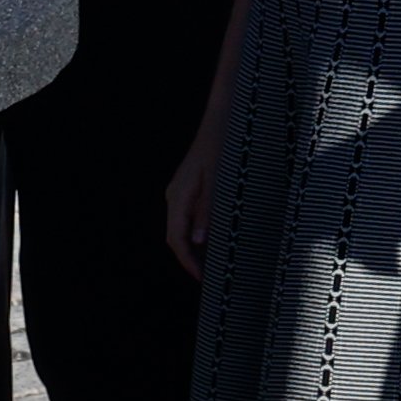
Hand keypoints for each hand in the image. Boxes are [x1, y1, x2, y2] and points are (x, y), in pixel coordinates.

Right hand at [165, 124, 223, 277]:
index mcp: (179, 195)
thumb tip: (197, 242)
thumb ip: (207, 211)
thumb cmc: (225, 148)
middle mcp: (175, 195)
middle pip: (176, 236)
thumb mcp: (220, 182)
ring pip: (183, 228)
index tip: (203, 282)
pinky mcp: (192, 188)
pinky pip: (190, 217)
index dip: (188, 263)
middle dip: (191, 260)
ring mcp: (182, 191)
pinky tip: (217, 242)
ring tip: (216, 268)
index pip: (175, 238)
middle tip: (211, 283)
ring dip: (196, 249)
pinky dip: (200, 235)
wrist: (224, 117)